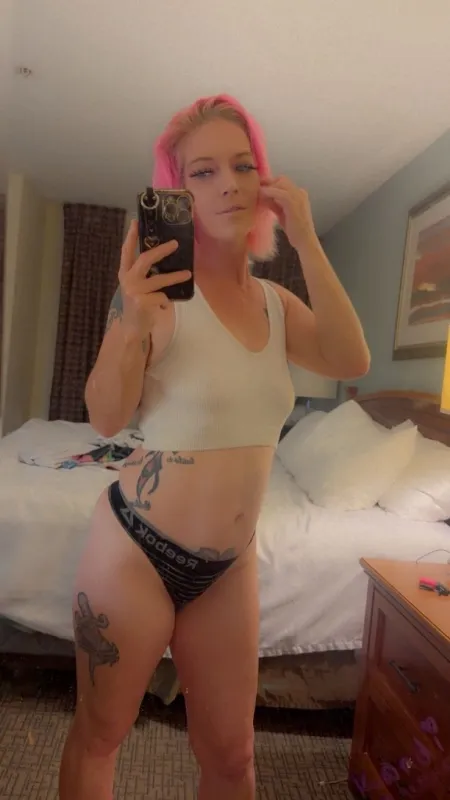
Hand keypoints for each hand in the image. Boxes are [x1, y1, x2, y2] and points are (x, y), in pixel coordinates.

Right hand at [118, 220, 190, 336]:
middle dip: (161, 250)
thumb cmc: (138, 304)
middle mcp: (128, 279)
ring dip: (175, 277)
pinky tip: (162, 308)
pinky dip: (166, 301)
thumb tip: (164, 257)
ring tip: (187, 274)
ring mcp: (134, 291)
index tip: (135, 221)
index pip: (126, 251)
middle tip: (175, 244)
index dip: (131, 236)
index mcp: (125, 273)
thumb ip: (144, 273)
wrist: (131, 328)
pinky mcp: (142, 302)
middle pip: (145, 259)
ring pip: (159, 279)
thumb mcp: (137, 286)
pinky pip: (162, 297)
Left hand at [259, 177, 316, 250]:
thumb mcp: (282, 214)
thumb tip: (262, 196)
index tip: (259, 188)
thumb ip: (274, 204)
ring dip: (268, 186)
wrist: (305, 241)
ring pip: (280, 183)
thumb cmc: (294, 230)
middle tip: (256, 189)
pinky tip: (261, 195)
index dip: (270, 183)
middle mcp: (300, 192)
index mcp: (299, 194)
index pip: (283, 182)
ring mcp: (298, 196)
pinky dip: (269, 192)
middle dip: (268, 182)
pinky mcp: (294, 203)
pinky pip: (280, 193)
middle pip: (282, 179)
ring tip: (257, 192)